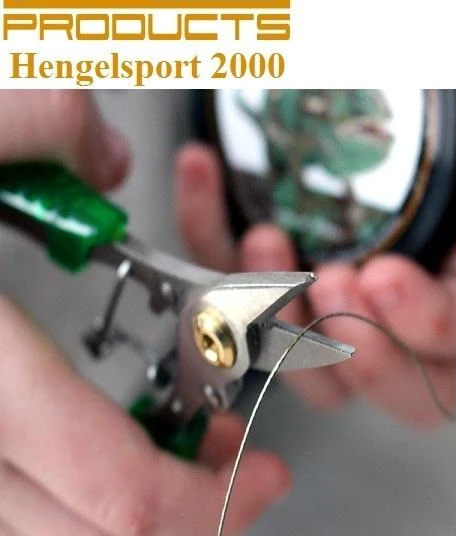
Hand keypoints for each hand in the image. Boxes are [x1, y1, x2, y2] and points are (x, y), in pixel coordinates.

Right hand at [0, 91, 289, 535]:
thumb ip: (45, 126)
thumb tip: (106, 159)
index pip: (111, 489)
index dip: (206, 500)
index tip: (263, 471)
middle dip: (181, 523)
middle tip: (235, 481)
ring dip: (124, 520)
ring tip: (181, 470)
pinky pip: (8, 503)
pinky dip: (65, 499)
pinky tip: (92, 456)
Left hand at [175, 123, 455, 427]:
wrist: (366, 105)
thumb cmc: (414, 126)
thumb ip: (449, 166)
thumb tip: (427, 164)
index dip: (427, 324)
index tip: (383, 275)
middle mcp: (396, 314)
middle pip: (397, 386)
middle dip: (358, 351)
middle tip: (331, 283)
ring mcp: (326, 312)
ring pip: (303, 367)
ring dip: (275, 317)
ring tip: (264, 242)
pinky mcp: (260, 286)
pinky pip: (226, 283)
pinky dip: (207, 229)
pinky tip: (203, 172)